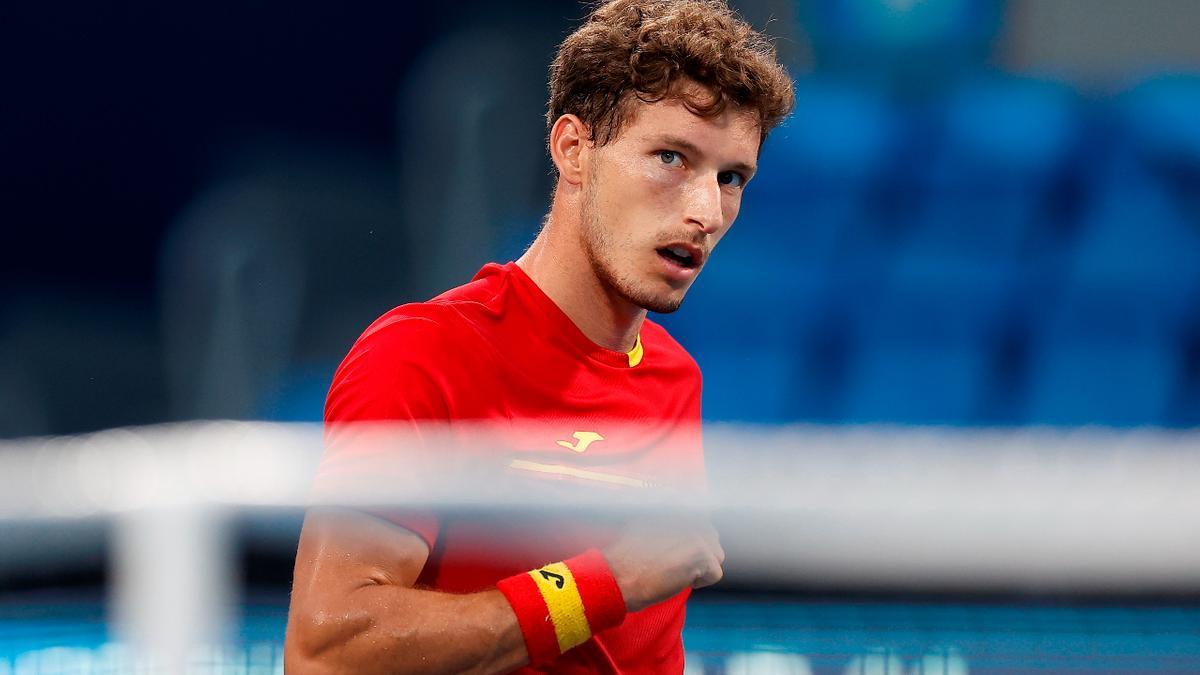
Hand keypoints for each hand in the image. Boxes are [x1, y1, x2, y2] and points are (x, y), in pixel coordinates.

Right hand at [601, 516, 724, 612]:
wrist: (618, 576)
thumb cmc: (626, 555)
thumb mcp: (643, 522)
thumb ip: (667, 518)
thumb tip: (683, 518)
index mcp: (677, 504)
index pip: (702, 522)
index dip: (689, 542)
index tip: (675, 551)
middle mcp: (691, 514)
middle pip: (711, 538)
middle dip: (697, 553)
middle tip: (673, 562)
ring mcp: (699, 532)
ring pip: (716, 556)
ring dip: (700, 567)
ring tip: (675, 570)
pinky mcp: (702, 553)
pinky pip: (715, 573)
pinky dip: (699, 582)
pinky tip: (678, 579)